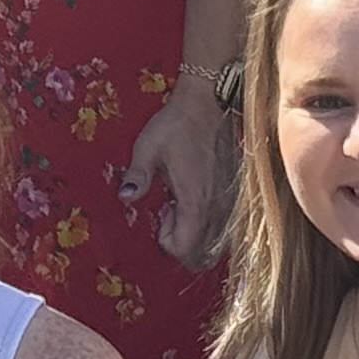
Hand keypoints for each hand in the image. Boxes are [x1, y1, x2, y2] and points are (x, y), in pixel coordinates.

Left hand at [123, 82, 232, 269]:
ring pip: (215, 242)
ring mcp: (229, 202)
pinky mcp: (233, 194)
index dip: (167, 241)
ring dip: (195, 233)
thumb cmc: (175, 125)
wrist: (207, 104)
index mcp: (195, 201)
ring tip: (180, 203)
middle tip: (169, 212)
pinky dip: (207, 224)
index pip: (185, 248)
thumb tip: (125, 196)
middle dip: (181, 243)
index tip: (161, 214)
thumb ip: (137, 175)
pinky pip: (223, 227)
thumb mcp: (148, 147)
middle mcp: (217, 208)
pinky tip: (194, 197)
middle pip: (202, 254)